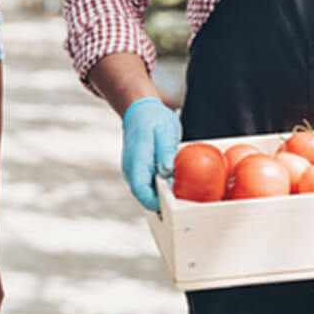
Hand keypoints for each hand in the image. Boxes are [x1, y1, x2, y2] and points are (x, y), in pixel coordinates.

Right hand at [121, 97, 180, 211]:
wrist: (139, 111)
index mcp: (136, 160)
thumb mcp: (165, 132)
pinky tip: (171, 181)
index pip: (141, 191)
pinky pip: (147, 185)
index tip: (175, 202)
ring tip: (179, 190)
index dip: (157, 202)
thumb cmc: (153, 118)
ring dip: (161, 195)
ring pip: (145, 192)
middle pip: (144, 196)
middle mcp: (130, 169)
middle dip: (162, 202)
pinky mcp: (136, 171)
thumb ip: (166, 154)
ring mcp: (132, 171)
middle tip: (183, 199)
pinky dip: (159, 187)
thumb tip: (169, 176)